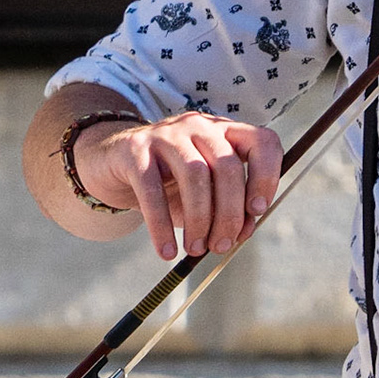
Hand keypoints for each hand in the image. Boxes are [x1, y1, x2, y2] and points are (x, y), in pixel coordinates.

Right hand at [73, 112, 283, 260]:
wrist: (111, 163)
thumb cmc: (167, 182)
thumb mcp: (202, 195)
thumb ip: (227, 209)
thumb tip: (245, 231)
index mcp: (224, 132)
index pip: (262, 142)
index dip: (267, 177)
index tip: (257, 211)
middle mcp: (199, 126)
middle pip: (228, 166)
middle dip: (229, 214)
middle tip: (221, 246)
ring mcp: (166, 134)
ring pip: (195, 175)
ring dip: (200, 220)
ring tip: (195, 249)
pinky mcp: (135, 150)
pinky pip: (152, 191)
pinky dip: (162, 227)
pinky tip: (167, 252)